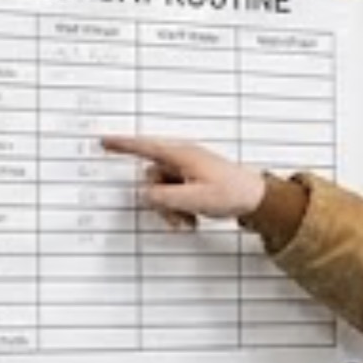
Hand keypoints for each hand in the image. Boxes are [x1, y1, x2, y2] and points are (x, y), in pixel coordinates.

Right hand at [101, 136, 266, 229]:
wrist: (259, 199)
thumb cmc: (233, 194)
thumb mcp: (193, 200)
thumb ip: (163, 198)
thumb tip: (145, 195)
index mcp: (182, 155)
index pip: (144, 147)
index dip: (122, 145)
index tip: (103, 142)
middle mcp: (183, 159)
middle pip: (152, 177)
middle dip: (160, 201)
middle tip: (178, 219)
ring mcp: (188, 170)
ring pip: (163, 189)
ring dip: (172, 209)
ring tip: (190, 221)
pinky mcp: (194, 181)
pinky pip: (175, 194)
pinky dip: (180, 208)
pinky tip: (193, 218)